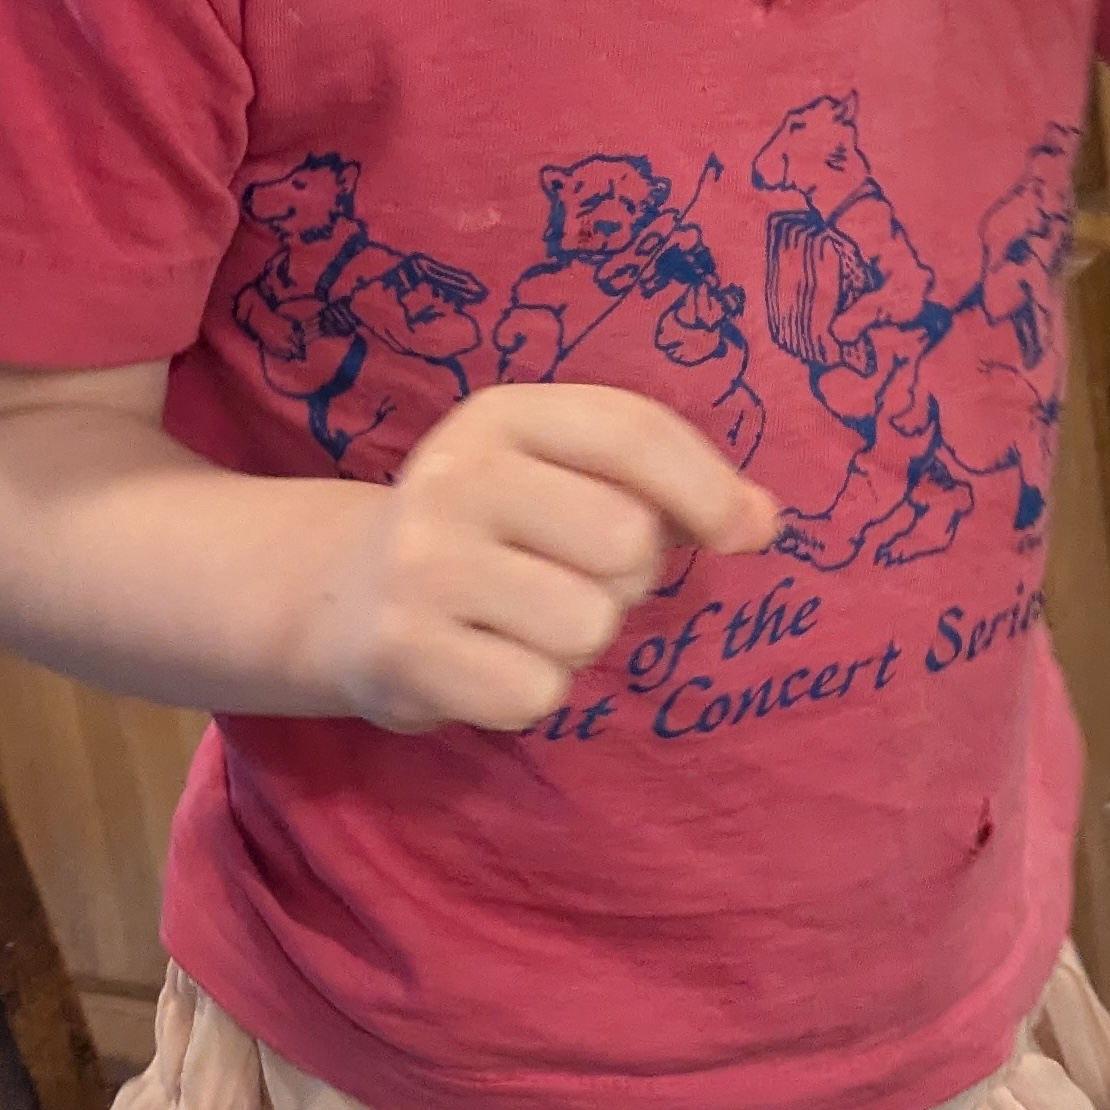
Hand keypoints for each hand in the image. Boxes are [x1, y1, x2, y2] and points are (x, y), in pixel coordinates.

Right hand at [298, 384, 780, 731]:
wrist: (344, 595)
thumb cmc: (493, 530)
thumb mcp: (561, 472)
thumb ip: (668, 482)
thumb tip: (764, 524)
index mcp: (501, 415)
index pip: (632, 435)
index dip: (708, 488)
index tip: (747, 534)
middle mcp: (454, 477)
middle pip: (626, 542)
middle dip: (625, 578)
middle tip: (570, 578)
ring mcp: (422, 565)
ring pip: (588, 626)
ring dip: (578, 642)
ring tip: (523, 622)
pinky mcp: (403, 651)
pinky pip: (535, 694)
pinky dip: (529, 693)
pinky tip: (486, 662)